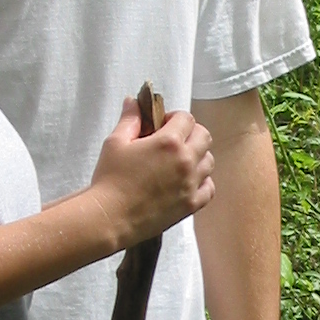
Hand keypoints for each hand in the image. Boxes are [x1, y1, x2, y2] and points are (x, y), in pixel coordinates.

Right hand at [88, 102, 214, 248]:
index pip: (187, 118)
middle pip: (204, 137)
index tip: (164, 124)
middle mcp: (185, 161)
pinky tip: (188, 181)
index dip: (175, 117)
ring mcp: (190, 184)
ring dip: (198, 156)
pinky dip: (202, 182)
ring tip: (179, 162)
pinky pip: (209, 188)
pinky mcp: (190, 205)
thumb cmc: (110, 179)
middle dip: (190, 133)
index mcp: (169, 142)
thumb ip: (129, 119)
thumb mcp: (115, 143)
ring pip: (209, 162)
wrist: (110, 217)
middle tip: (174, 140)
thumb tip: (133, 101)